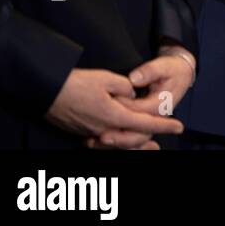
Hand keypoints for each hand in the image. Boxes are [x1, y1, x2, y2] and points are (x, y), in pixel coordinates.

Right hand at [44, 68, 183, 149]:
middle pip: (132, 139)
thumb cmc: (76, 83)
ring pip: (118, 144)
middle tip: (164, 140)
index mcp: (113, 116)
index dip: (163, 125)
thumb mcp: (107, 79)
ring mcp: (90, 133)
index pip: (145, 124)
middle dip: (150, 140)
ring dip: (135, 145)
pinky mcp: (80, 132)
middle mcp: (103, 129)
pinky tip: (118, 142)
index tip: (179, 126)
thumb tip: (132, 95)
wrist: (45, 90)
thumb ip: (125, 88)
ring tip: (149, 146)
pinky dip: (116, 144)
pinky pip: (103, 143)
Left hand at [93, 46, 196, 148]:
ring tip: (95, 141)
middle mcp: (155, 117)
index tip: (105, 105)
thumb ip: (149, 71)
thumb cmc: (172, 70)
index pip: (138, 110)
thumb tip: (134, 79)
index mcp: (160, 105)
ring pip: (133, 138)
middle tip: (101, 136)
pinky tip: (99, 141)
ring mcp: (150, 121)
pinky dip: (116, 139)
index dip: (121, 108)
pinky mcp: (143, 122)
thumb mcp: (163, 66)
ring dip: (116, 141)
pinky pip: (130, 135)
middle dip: (119, 135)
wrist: (181, 74)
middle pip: (137, 133)